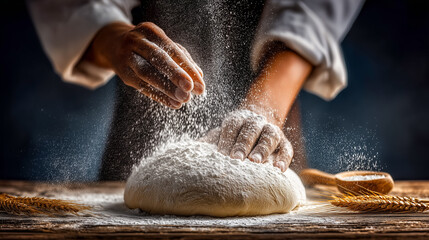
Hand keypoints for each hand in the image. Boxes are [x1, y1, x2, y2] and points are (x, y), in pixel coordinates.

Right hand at [87, 22, 203, 108]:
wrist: (114, 45)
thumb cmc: (148, 46)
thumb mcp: (163, 45)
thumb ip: (182, 58)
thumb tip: (199, 75)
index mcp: (150, 31)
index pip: (172, 49)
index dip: (187, 66)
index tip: (200, 82)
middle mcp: (136, 41)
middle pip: (157, 58)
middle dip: (175, 74)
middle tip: (190, 89)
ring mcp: (126, 57)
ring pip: (147, 73)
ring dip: (167, 88)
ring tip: (183, 99)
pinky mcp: (123, 73)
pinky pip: (142, 86)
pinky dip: (159, 96)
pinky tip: (173, 103)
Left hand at [201, 110, 292, 171]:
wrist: (258, 127)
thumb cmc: (233, 137)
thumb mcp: (220, 135)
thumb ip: (206, 143)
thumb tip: (186, 151)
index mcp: (237, 119)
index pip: (232, 126)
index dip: (227, 139)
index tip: (221, 154)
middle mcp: (256, 122)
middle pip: (251, 130)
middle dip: (243, 144)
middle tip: (237, 159)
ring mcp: (272, 130)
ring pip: (269, 136)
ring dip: (263, 149)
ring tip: (256, 163)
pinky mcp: (284, 143)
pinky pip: (286, 149)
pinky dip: (283, 158)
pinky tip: (278, 169)